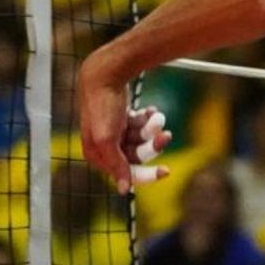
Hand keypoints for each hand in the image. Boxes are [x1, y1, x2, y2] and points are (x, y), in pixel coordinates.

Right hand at [78, 53, 172, 194]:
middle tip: (166, 134)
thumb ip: (117, 165)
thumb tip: (123, 190)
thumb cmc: (102, 105)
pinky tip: (148, 110)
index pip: (127, 173)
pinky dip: (147, 119)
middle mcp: (106, 146)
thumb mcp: (107, 139)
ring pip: (142, 140)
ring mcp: (115, 132)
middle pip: (137, 156)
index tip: (166, 171)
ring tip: (155, 115)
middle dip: (152, 144)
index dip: (147, 174)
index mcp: (97, 155)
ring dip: (151, 128)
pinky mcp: (122, 119)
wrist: (105, 73)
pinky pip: (141, 126)